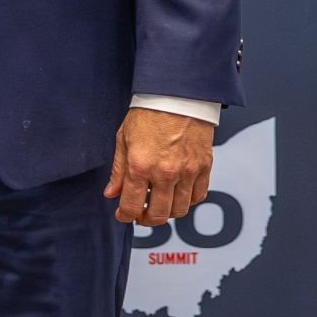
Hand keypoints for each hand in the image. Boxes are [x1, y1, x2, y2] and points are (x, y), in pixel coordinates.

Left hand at [103, 106, 214, 225]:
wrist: (176, 97)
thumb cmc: (147, 115)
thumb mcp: (123, 139)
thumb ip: (118, 171)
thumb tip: (111, 194)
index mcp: (140, 166)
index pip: (132, 205)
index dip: (125, 216)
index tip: (123, 216)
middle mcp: (165, 173)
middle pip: (159, 214)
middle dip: (146, 220)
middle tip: (141, 215)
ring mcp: (187, 172)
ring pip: (180, 210)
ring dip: (167, 213)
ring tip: (158, 205)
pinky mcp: (204, 167)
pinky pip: (198, 196)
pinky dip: (187, 201)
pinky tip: (177, 195)